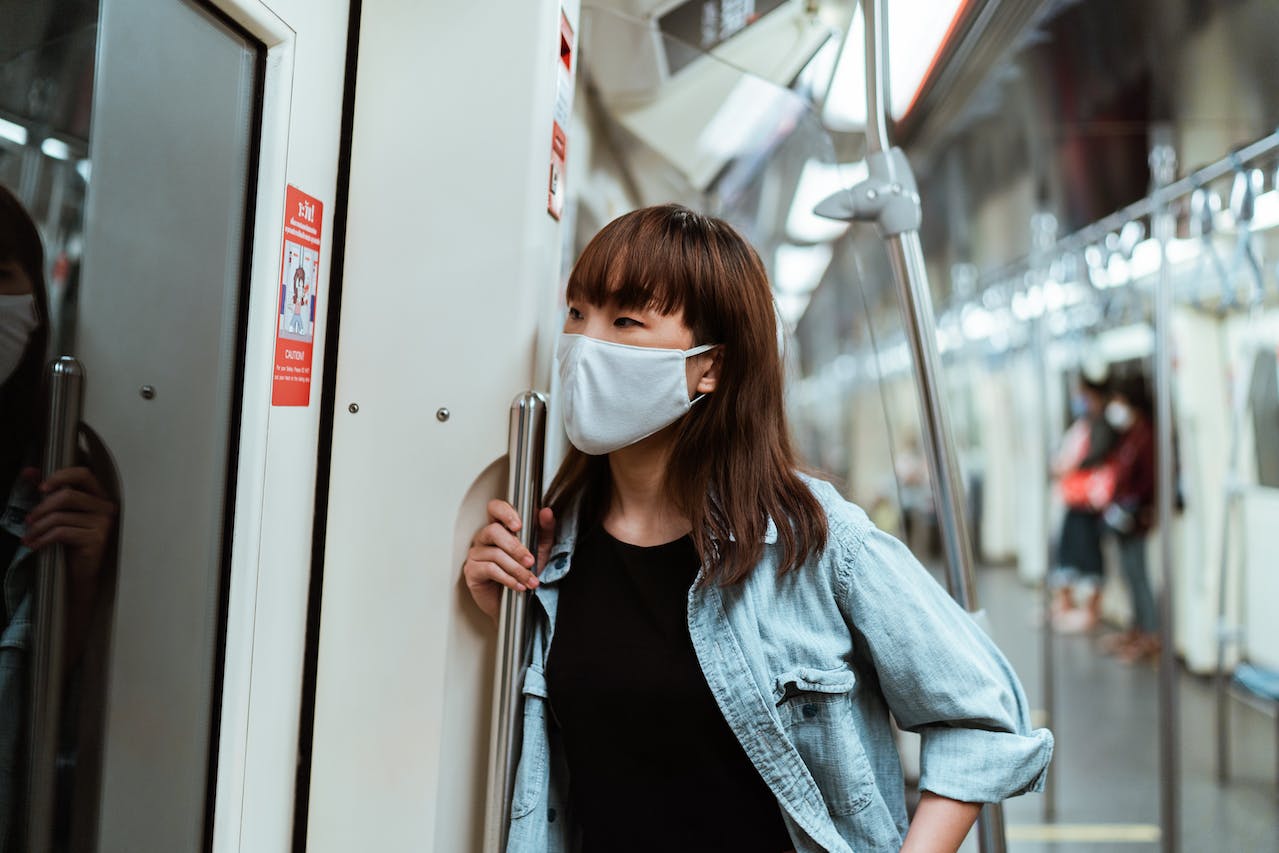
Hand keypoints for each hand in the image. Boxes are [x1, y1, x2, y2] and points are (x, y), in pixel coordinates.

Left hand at [21, 466, 116, 587]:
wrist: (81, 573)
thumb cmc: (72, 543)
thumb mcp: (60, 514)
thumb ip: (47, 492)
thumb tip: (29, 471)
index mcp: (98, 496)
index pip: (83, 474)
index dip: (61, 476)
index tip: (42, 487)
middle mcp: (105, 507)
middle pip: (68, 496)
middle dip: (42, 507)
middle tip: (29, 519)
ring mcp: (103, 523)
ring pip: (61, 517)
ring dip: (38, 527)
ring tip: (29, 536)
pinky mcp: (97, 539)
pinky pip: (62, 533)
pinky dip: (42, 539)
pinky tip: (35, 545)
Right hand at [462, 500, 555, 621]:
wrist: (517, 604)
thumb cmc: (524, 574)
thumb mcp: (540, 550)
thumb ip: (544, 530)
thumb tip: (546, 513)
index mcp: (500, 528)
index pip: (495, 509)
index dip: (504, 512)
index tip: (518, 525)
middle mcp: (485, 538)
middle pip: (494, 531)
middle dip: (515, 547)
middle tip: (530, 560)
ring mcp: (476, 554)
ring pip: (495, 554)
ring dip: (516, 569)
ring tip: (529, 579)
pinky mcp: (472, 571)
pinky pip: (489, 569)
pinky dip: (507, 578)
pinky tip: (517, 585)